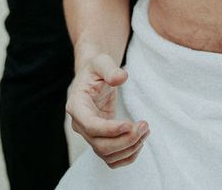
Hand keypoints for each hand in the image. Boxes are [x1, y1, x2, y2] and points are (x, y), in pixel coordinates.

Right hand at [66, 53, 149, 167]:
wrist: (94, 77)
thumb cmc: (96, 69)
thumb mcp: (102, 62)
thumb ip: (110, 69)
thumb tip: (121, 78)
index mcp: (76, 106)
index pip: (91, 126)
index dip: (110, 129)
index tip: (129, 124)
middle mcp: (80, 125)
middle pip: (100, 145)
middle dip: (125, 140)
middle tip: (144, 126)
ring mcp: (90, 135)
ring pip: (107, 155)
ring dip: (129, 147)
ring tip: (145, 130)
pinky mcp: (100, 139)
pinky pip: (111, 158)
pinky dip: (127, 155)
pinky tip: (140, 141)